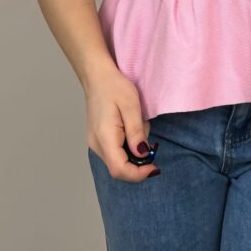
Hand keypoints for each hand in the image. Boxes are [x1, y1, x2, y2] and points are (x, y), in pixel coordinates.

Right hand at [84, 66, 158, 181]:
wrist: (97, 76)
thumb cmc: (114, 87)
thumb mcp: (131, 106)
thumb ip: (137, 132)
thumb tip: (142, 155)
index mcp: (104, 138)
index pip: (119, 169)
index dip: (138, 174)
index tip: (155, 167)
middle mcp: (96, 145)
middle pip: (119, 168)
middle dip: (139, 162)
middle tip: (151, 143)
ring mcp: (95, 143)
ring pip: (118, 161)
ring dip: (134, 152)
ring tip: (139, 126)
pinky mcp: (98, 139)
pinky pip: (115, 152)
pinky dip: (128, 147)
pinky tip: (132, 128)